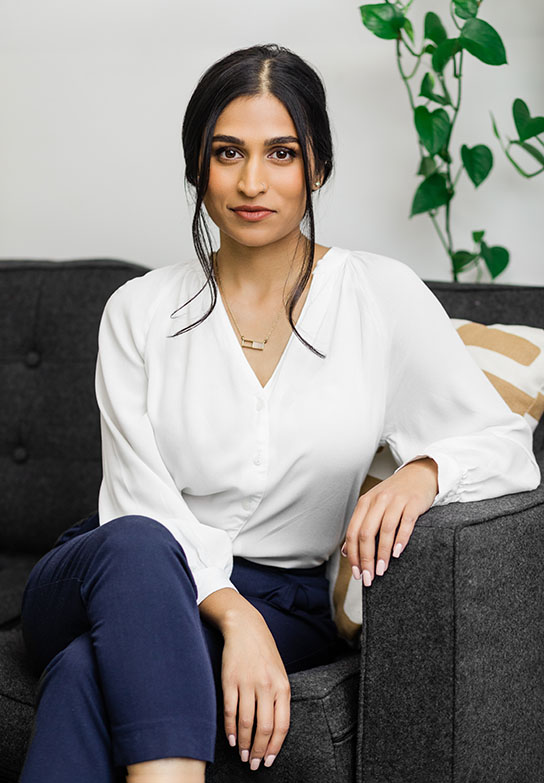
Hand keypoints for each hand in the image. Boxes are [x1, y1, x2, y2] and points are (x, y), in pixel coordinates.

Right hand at [220, 608, 290, 770]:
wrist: (245, 627)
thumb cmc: (263, 652)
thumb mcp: (279, 672)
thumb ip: (279, 697)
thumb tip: (275, 729)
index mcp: (282, 686)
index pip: (282, 725)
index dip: (275, 747)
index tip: (269, 761)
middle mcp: (266, 686)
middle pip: (264, 728)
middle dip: (259, 751)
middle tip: (254, 764)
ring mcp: (247, 683)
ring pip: (246, 723)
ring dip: (244, 744)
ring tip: (243, 755)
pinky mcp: (230, 680)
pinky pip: (230, 711)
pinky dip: (230, 729)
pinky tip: (231, 739)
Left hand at [342, 457, 438, 584]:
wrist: (419, 474)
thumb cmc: (396, 494)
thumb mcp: (374, 506)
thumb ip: (360, 526)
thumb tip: (346, 551)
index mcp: (365, 503)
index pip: (353, 532)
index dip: (353, 554)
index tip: (357, 572)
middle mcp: (378, 500)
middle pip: (366, 533)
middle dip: (366, 558)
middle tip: (369, 577)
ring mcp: (396, 501)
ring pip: (384, 530)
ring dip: (382, 553)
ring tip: (382, 570)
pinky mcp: (413, 503)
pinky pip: (405, 523)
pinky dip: (400, 539)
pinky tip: (398, 553)